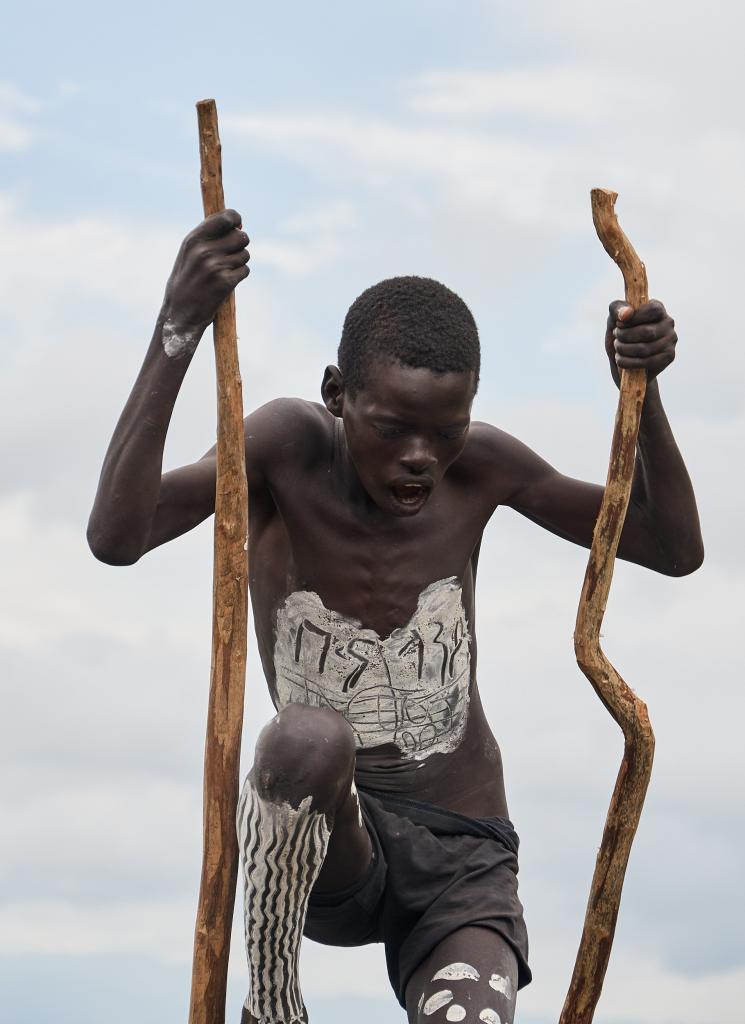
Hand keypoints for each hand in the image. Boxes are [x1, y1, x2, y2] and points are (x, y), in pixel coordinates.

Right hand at [161, 209, 249, 337]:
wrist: (179, 314)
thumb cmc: (186, 282)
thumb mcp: (189, 253)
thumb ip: (207, 237)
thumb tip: (236, 223)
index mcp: (194, 239)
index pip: (226, 217)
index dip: (236, 219)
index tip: (238, 225)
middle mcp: (204, 250)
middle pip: (241, 236)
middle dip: (240, 244)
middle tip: (231, 254)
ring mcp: (215, 266)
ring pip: (245, 254)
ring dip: (239, 262)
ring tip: (224, 271)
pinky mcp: (225, 282)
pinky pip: (245, 270)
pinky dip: (239, 276)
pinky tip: (226, 282)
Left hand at [605, 300, 676, 385]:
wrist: (622, 359)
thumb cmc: (620, 334)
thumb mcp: (613, 319)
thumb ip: (616, 309)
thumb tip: (626, 313)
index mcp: (657, 308)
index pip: (652, 310)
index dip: (633, 318)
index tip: (618, 324)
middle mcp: (668, 323)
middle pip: (647, 332)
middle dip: (624, 336)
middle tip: (616, 337)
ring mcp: (670, 341)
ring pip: (645, 349)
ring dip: (624, 349)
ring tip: (618, 348)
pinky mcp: (668, 357)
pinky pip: (646, 362)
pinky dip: (627, 362)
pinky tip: (620, 359)